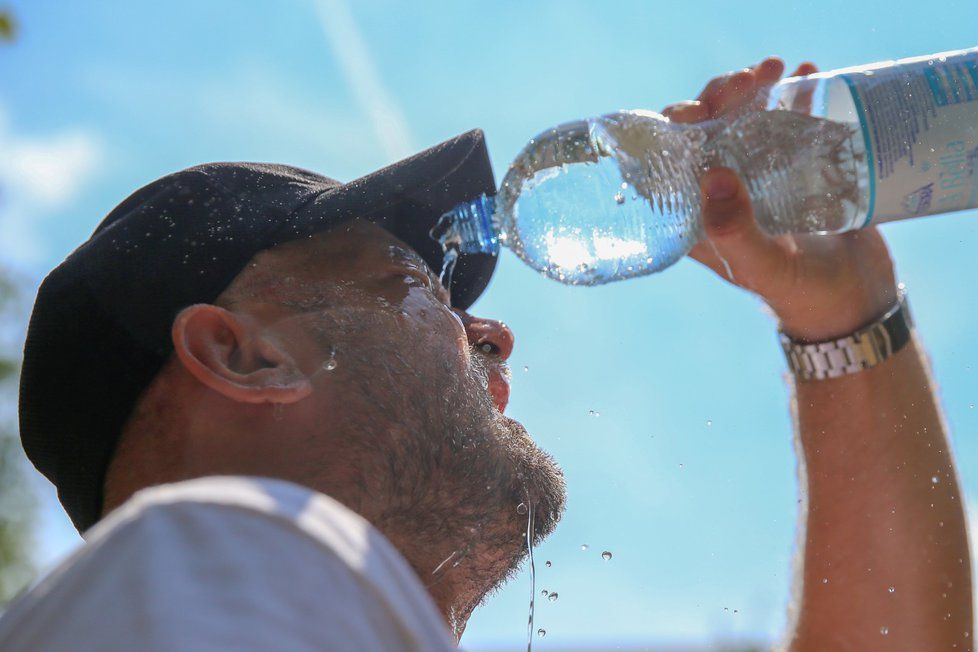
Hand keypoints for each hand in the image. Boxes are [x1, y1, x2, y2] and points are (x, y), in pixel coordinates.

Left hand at [663, 58, 898, 341]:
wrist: (857, 302)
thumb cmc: (800, 296)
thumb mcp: (763, 268)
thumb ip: (734, 232)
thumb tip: (712, 176)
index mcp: (698, 217)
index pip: (669, 162)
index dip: (674, 128)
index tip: (696, 108)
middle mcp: (723, 195)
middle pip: (707, 132)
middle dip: (719, 98)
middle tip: (747, 80)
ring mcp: (761, 179)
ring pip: (745, 122)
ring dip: (756, 90)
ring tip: (780, 70)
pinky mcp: (799, 170)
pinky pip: (789, 124)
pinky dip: (796, 96)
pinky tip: (811, 76)